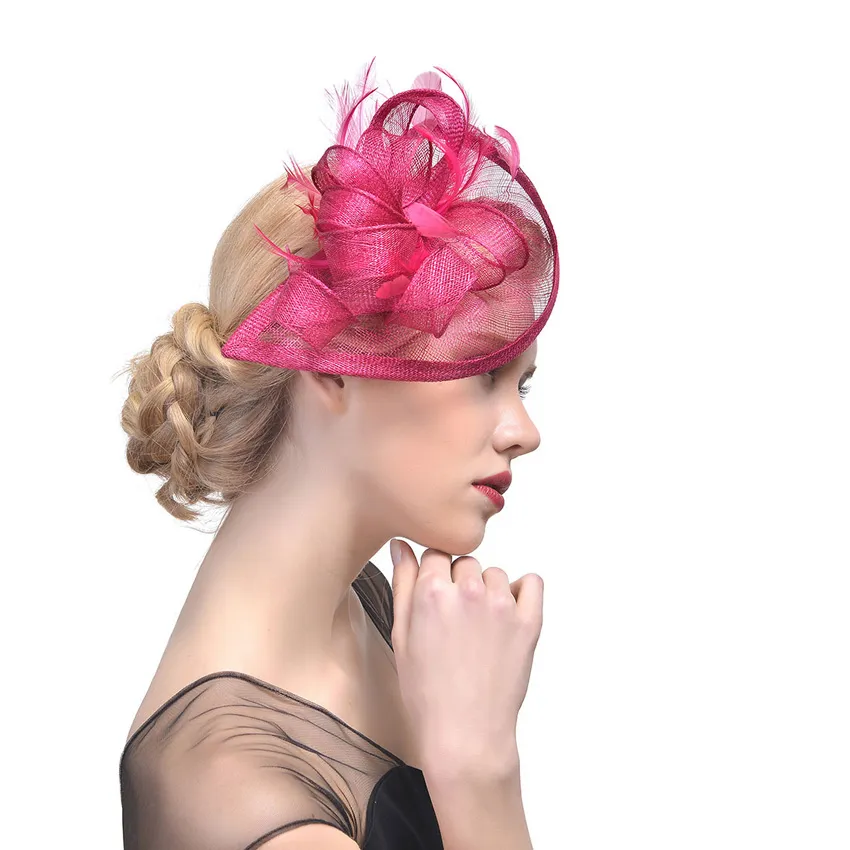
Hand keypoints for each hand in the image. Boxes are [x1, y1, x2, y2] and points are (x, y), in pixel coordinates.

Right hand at [390, 540, 543, 777]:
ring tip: (479, 628)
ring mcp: (502, 605)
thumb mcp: (401, 636)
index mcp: (432, 592)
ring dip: (488, 590)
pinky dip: (522, 592)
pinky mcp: (530, 621)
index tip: (435, 598)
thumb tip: (401, 546)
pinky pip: (532, 583)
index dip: (433, 576)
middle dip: (459, 583)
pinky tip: (508, 616)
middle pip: (465, 562)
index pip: (435, 554)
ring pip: (494, 573)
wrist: (465, 735)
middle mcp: (469, 591)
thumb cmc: (427, 693)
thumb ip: (402, 584)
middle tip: (456, 620)